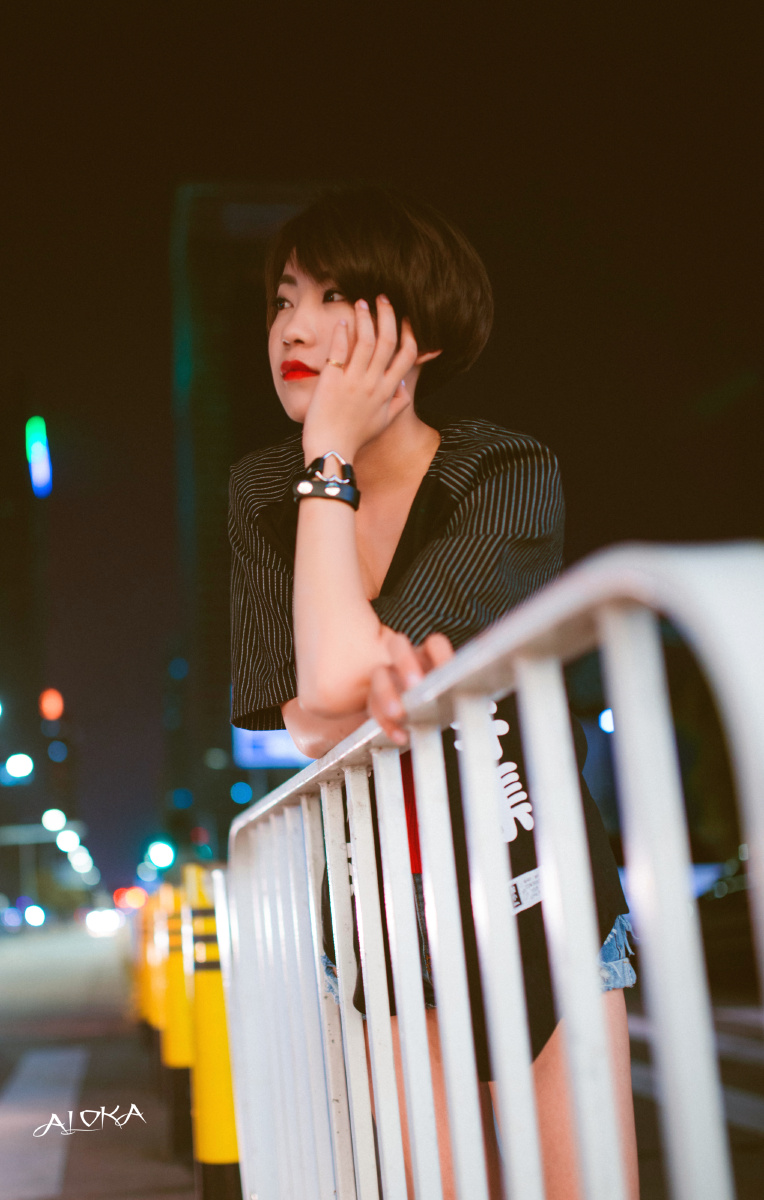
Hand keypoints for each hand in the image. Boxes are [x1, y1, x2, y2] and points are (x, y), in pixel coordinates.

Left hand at [302, 295, 419, 462]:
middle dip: (388, 315)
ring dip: (365, 317)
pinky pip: (339, 350)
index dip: (410, 333)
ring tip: (362, 302)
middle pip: (387, 341)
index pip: (407, 355)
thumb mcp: (383, 423)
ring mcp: (353, 381)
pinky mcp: (332, 380)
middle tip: (383, 298)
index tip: (406, 318)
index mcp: (388, 391)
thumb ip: (398, 404)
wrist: (331, 449)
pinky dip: (341, 332)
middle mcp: (373, 383)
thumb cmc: (355, 438)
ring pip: (365, 340)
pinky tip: (342, 319)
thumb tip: (404, 387)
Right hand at [368, 631, 454, 744]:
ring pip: (379, 674)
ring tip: (399, 712)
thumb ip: (462, 692)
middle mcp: (406, 660)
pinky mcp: (374, 698)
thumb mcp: (452, 693)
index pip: (434, 644)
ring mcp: (388, 676)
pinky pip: (373, 707)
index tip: (449, 671)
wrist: (415, 712)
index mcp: (428, 654)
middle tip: (415, 684)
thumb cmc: (439, 699)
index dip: (441, 654)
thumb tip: (488, 705)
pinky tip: (399, 736)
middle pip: (398, 645)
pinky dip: (385, 722)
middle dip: (406, 663)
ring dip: (387, 692)